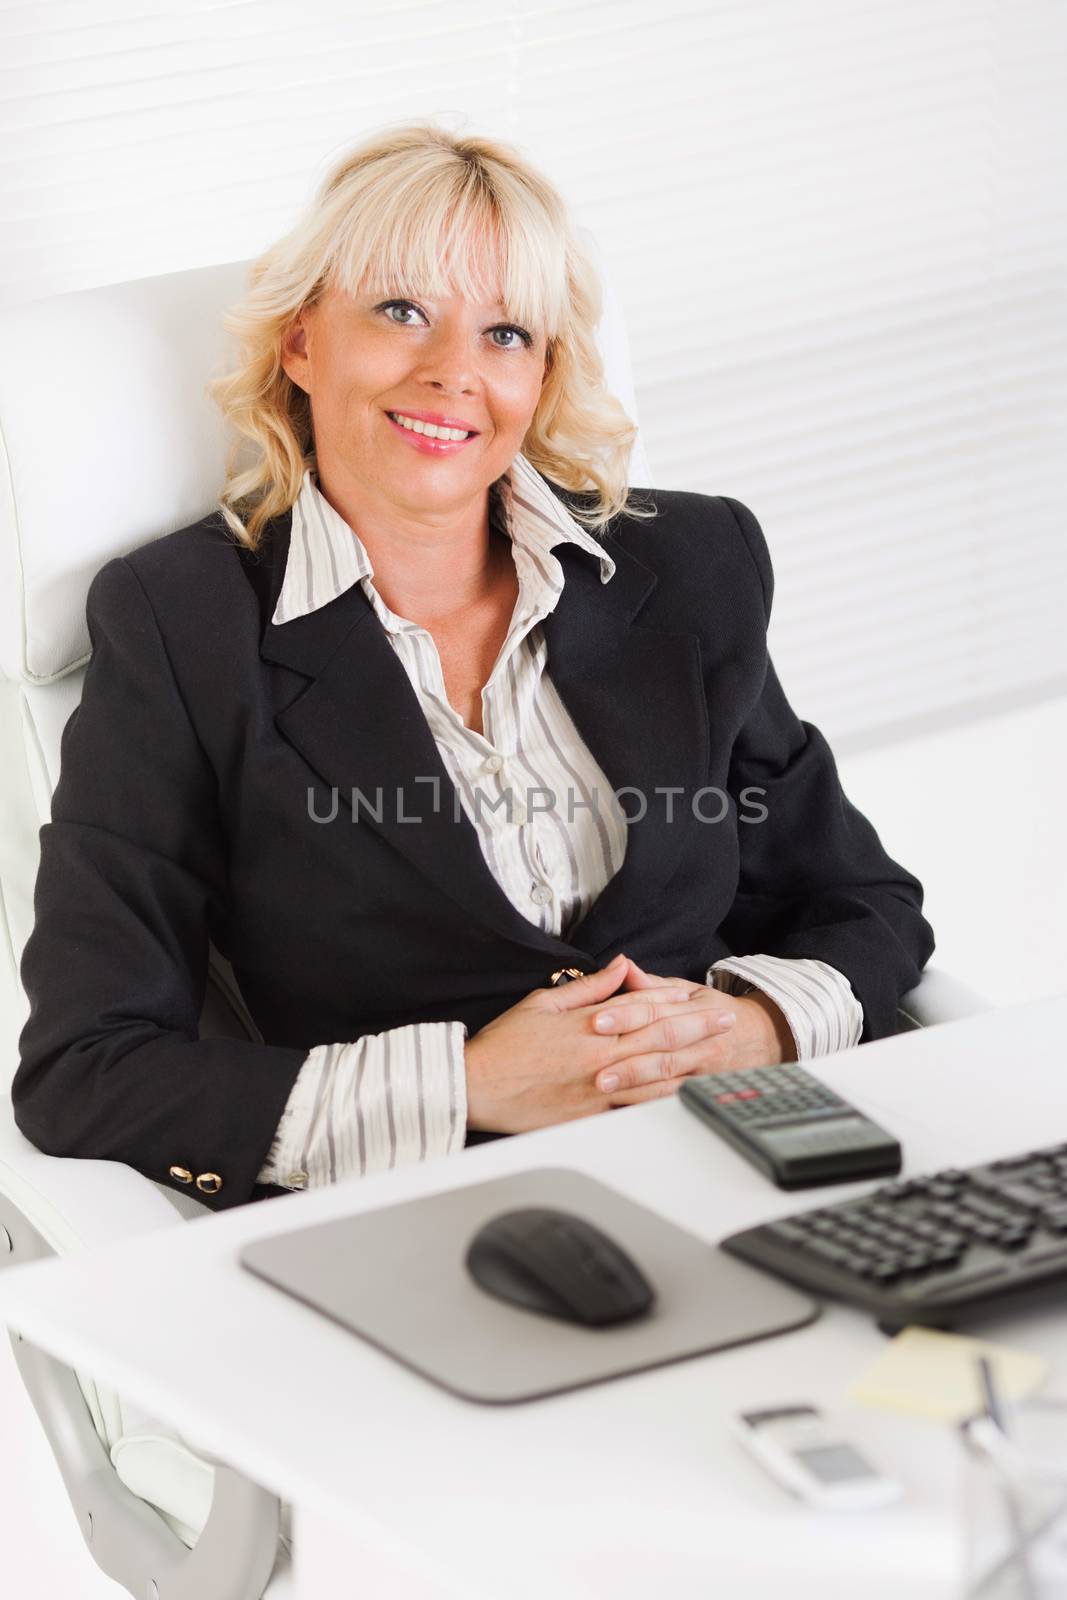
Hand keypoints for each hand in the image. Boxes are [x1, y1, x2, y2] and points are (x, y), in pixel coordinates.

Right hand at [463, 953, 739, 1133]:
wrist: (477, 1086)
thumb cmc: (505, 1045)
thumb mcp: (545, 1002)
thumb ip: (590, 986)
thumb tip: (621, 966)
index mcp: (588, 1026)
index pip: (641, 1008)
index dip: (672, 1002)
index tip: (695, 999)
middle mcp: (599, 1057)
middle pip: (660, 1039)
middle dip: (697, 1029)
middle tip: (725, 1023)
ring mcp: (598, 1088)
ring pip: (655, 1075)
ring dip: (691, 1063)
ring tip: (717, 1057)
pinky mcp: (591, 1115)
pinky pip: (635, 1107)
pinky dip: (662, 1100)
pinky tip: (682, 1095)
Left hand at [601, 958, 797, 1103]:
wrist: (761, 1038)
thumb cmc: (715, 1011)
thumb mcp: (689, 990)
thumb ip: (652, 984)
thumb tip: (623, 965)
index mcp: (693, 1010)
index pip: (655, 1012)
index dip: (626, 1015)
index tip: (597, 1021)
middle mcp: (700, 1040)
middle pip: (662, 1048)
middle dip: (627, 1058)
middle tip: (595, 1065)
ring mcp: (704, 1068)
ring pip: (669, 1078)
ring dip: (636, 1085)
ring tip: (605, 1088)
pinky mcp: (704, 1089)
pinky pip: (675, 1097)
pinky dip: (651, 1102)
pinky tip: (626, 1105)